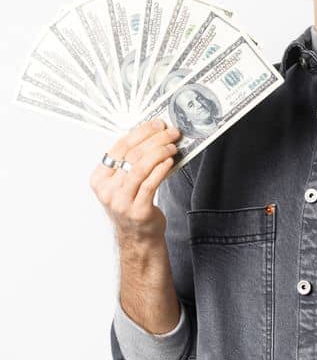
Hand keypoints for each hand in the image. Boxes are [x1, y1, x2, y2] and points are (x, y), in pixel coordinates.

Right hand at [91, 118, 180, 247]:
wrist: (138, 236)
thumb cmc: (133, 204)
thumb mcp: (124, 183)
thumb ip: (131, 162)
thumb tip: (153, 134)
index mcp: (99, 178)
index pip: (119, 147)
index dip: (140, 132)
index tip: (157, 124)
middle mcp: (107, 189)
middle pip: (131, 155)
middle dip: (154, 139)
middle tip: (171, 132)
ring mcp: (121, 201)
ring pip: (140, 167)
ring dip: (160, 152)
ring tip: (173, 146)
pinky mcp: (137, 210)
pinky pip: (150, 184)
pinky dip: (161, 169)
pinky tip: (171, 161)